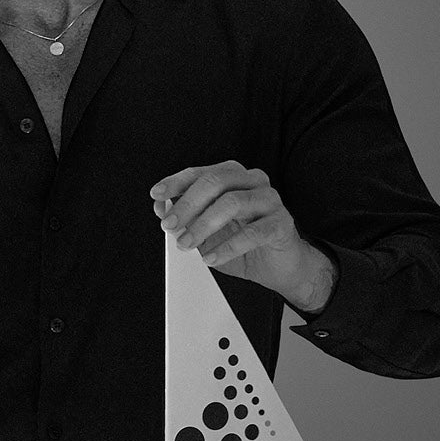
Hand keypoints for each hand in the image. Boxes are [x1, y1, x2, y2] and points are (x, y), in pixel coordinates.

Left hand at [150, 162, 334, 315]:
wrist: (279, 267)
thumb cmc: (243, 244)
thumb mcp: (207, 231)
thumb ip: (187, 216)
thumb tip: (162, 208)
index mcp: (233, 177)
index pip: (200, 173)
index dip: (176, 183)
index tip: (157, 195)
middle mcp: (253, 181)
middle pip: (215, 182)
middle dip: (187, 204)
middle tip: (169, 225)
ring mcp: (270, 200)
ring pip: (232, 203)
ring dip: (203, 225)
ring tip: (187, 244)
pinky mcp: (282, 223)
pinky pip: (252, 233)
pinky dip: (227, 247)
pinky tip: (211, 257)